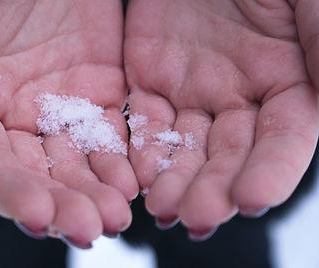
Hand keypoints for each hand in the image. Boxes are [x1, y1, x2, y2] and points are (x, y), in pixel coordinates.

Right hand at [0, 0, 137, 246]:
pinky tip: (133, 184)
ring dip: (97, 193)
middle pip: (37, 173)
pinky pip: (112, 135)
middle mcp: (16, 115)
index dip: (9, 191)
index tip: (38, 218)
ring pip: (79, 162)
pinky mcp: (99, 91)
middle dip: (63, 204)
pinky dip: (122, 162)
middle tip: (91, 230)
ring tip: (117, 217)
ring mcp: (60, 106)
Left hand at [124, 0, 318, 239]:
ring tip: (164, 210)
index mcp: (287, 82)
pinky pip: (143, 124)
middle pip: (228, 156)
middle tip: (196, 218)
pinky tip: (137, 180)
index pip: (283, 141)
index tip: (252, 200)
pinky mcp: (148, 81)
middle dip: (213, 189)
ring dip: (173, 182)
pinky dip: (141, 153)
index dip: (271, 172)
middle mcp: (239, 98)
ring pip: (183, 149)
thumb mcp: (308, 0)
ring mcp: (191, 93)